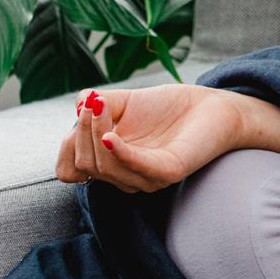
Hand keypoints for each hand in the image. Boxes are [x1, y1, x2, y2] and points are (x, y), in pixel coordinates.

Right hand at [57, 83, 245, 194]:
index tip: (81, 111)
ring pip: (105, 168)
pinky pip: (137, 168)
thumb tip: (78, 106)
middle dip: (82, 132)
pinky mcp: (168, 172)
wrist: (212, 105)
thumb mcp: (125, 100)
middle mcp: (126, 175)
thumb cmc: (169, 106)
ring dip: (96, 134)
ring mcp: (147, 178)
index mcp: (111, 163)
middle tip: (93, 103)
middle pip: (86, 164)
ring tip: (102, 105)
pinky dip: (120, 153)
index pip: (71, 169)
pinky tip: (110, 136)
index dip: (67, 145)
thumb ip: (98, 104)